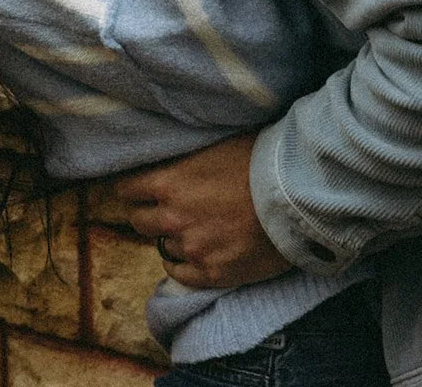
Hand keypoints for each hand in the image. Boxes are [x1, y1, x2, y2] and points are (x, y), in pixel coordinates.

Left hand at [114, 134, 293, 288]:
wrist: (294, 197)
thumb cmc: (258, 160)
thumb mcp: (212, 145)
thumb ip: (184, 157)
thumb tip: (169, 155)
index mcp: (169, 182)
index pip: (127, 189)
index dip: (132, 188)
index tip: (137, 188)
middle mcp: (173, 218)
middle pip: (138, 221)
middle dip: (146, 212)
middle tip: (159, 208)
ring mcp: (193, 249)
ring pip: (162, 245)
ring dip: (171, 236)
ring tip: (189, 227)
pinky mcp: (213, 274)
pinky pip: (180, 275)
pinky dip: (180, 265)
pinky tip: (189, 255)